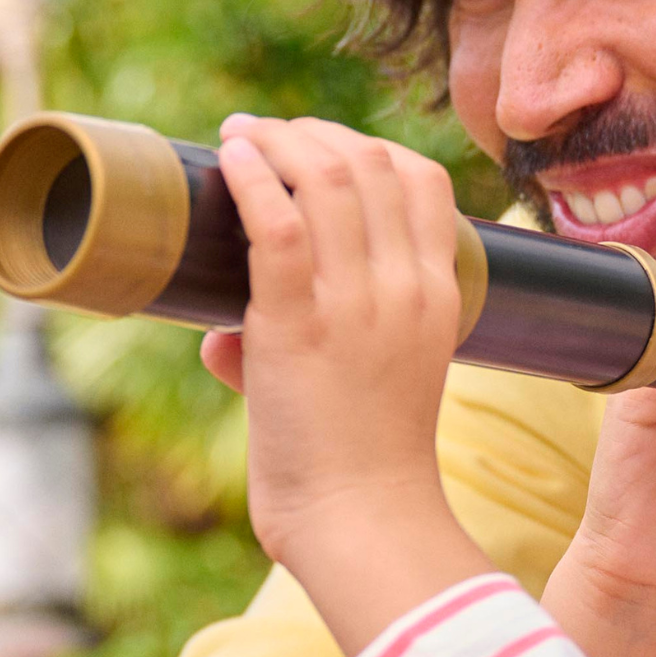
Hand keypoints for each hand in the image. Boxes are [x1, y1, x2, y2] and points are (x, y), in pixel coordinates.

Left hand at [197, 115, 492, 655]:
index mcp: (437, 296)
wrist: (364, 523)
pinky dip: (252, 177)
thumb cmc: (359, 469)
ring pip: (325, 177)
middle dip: (310, 133)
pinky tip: (228, 159)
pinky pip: (281, 221)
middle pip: (370, 163)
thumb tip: (218, 341)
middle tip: (264, 133)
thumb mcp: (370, 385)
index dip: (367, 146)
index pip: (422, 181)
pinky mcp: (300, 323)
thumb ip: (308, 346)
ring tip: (239, 135)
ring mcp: (357, 302)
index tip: (319, 146)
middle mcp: (405, 287)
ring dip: (274, 141)